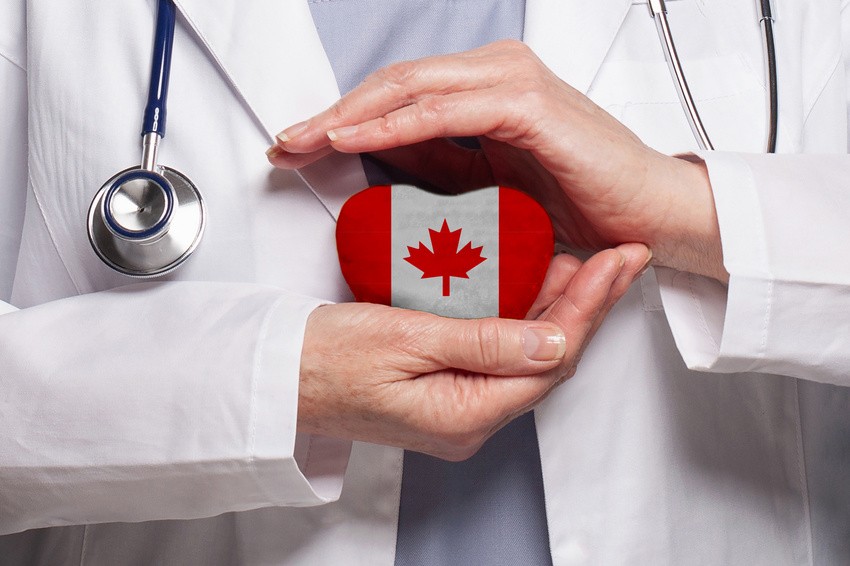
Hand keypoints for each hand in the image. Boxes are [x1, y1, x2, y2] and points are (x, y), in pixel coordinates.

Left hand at [268, 40, 726, 281]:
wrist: (650, 217)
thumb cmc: (582, 203)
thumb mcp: (490, 186)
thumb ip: (441, 164)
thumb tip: (385, 160)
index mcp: (486, 90)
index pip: (399, 95)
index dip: (345, 118)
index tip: (301, 146)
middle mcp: (495, 75)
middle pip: (394, 85)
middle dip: (334, 114)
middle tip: (286, 144)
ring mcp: (511, 83)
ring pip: (411, 89)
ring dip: (352, 116)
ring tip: (305, 142)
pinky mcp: (527, 106)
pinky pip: (445, 112)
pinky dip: (396, 126)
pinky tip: (356, 141)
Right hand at [298, 243, 648, 460]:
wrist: (278, 376)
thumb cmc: (324, 359)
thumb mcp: (403, 341)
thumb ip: (483, 343)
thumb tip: (554, 342)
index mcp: (464, 414)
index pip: (550, 359)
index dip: (588, 307)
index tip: (613, 263)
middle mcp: (470, 421)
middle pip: (549, 362)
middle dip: (588, 306)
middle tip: (618, 259)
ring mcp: (460, 409)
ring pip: (529, 357)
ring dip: (559, 309)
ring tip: (589, 264)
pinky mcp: (448, 392)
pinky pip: (501, 356)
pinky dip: (523, 319)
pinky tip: (534, 286)